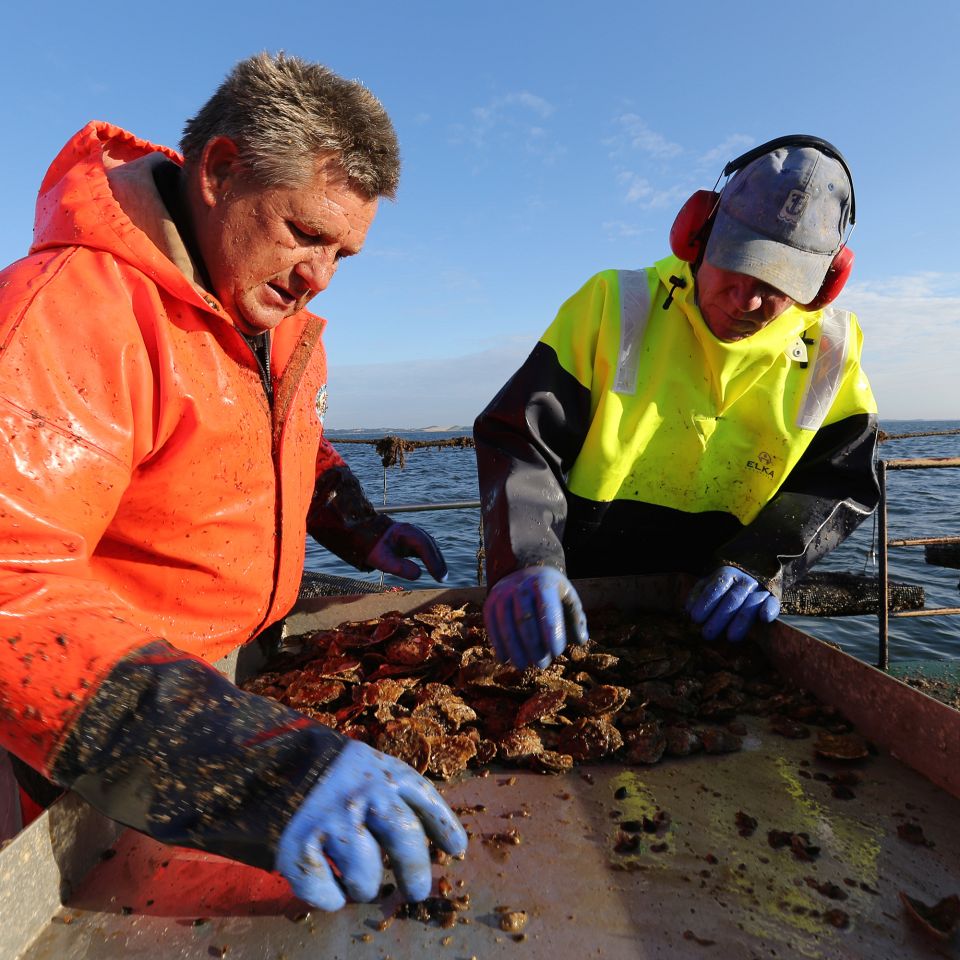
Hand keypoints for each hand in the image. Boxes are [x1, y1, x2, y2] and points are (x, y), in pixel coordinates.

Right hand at [276, 739, 467, 910]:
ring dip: (365, 886)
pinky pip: (323, 891)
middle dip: (416, 873)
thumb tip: (439, 843)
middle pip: (405, 840)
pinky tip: (330, 892)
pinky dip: (328, 898)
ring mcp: (333, 819)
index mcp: (385, 773)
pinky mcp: (300, 844)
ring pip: (365, 875)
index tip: (456, 850)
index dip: (444, 826)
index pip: (424, 799)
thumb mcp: (369, 768)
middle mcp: (365, 794)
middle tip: (417, 891)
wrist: (269, 763)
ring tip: (361, 884)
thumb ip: (397, 796)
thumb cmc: (330, 774)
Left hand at [365, 522, 447, 581]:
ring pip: (430, 545)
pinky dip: (431, 558)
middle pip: (430, 544)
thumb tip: (418, 574)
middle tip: (443, 578)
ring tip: (442, 576)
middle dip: (438, 561)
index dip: (433, 560)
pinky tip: (434, 569)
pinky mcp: (410, 540)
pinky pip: (425, 549)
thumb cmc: (371, 548)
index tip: (438, 575)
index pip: (423, 544)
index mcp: (403, 531)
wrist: (362, 536)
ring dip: (437, 560)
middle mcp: (410, 530)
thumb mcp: (381, 560)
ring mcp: (411, 534)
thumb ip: (399, 567)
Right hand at [483, 566, 587, 668]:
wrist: (525, 572)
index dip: (551, 631)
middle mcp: (520, 585)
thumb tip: (580, 640)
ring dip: (513, 647)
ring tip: (522, 666)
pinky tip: (504, 659)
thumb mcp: (567, 597)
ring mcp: (502, 593)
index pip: (547, 608)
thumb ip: (576, 618)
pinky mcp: (490, 602)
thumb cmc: (552, 593)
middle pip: (524, 618)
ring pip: (505, 623)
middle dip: (533, 645)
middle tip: (542, 665)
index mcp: (543, 583)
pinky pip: (491, 624)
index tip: (557, 652)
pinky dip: (497, 643)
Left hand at [686, 565, 779, 642]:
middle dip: (719, 617)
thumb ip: (697, 595)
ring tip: (730, 638)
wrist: (752, 578)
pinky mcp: (772, 599)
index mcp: (726, 575)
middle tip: (707, 634)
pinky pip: (773, 603)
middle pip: (732, 598)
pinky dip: (769, 609)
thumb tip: (687, 610)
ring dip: (741, 620)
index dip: (705, 603)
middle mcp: (744, 581)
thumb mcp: (707, 585)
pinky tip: (764, 619)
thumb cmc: (724, 587)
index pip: (715, 587)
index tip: (695, 619)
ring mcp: (759, 589)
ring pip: (751, 603)